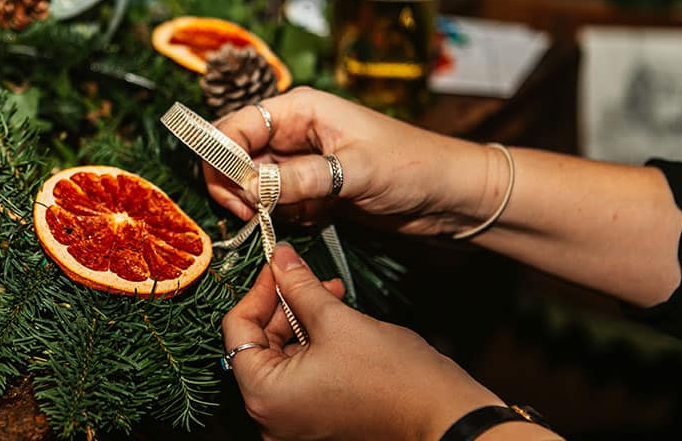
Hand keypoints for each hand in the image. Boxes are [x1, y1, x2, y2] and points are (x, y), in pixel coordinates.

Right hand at [205, 87, 501, 235]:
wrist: (450, 195)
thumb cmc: (412, 167)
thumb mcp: (355, 172)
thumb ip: (300, 179)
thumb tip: (249, 186)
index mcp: (299, 109)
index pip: (235, 125)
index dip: (222, 156)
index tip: (232, 191)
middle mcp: (293, 131)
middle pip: (234, 154)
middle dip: (233, 185)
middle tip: (250, 213)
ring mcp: (299, 161)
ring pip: (250, 182)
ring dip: (256, 205)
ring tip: (282, 219)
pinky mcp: (309, 188)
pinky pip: (274, 202)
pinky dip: (280, 216)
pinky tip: (309, 220)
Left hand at [222, 243, 506, 439]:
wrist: (445, 418)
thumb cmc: (393, 377)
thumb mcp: (336, 320)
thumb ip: (299, 286)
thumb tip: (280, 257)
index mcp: (264, 395)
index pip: (237, 330)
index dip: (258, 291)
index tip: (278, 267)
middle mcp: (270, 417)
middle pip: (258, 345)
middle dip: (284, 305)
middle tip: (307, 276)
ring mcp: (292, 424)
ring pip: (282, 357)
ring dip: (302, 321)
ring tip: (331, 294)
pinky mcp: (315, 423)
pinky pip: (301, 376)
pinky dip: (313, 346)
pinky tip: (337, 318)